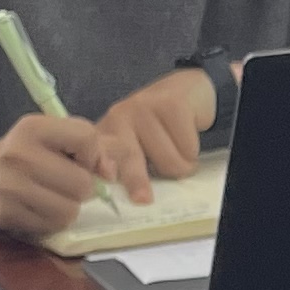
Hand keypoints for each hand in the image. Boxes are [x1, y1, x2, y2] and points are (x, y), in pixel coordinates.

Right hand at [0, 112, 105, 236]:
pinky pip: (52, 226)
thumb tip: (109, 174)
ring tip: (57, 196)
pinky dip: (54, 220)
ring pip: (69, 210)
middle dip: (84, 186)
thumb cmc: (35, 153)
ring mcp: (8, 186)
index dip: (93, 154)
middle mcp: (17, 154)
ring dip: (70, 206)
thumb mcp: (61, 136)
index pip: (86, 138)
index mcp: (33, 126)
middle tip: (69, 182)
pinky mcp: (5, 214)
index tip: (81, 159)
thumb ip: (98, 146)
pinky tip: (42, 207)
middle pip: (81, 182)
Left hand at [85, 69, 215, 204]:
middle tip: (143, 199)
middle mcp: (118, 116)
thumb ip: (125, 167)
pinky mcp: (171, 103)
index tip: (107, 178)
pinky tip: (188, 137)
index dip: (102, 168)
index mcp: (105, 133)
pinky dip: (193, 150)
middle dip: (138, 181)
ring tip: (178, 150)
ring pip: (168, 161)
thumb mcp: (135, 147)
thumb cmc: (158, 129)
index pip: (97, 155)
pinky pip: (187, 148)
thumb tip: (130, 196)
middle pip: (130, 158)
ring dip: (181, 165)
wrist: (186, 90)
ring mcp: (143, 106)